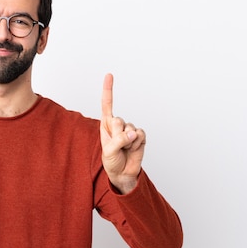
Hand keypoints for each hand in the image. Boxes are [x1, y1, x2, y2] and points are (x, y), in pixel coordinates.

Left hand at [100, 73, 145, 193]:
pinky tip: (133, 148)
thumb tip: (133, 133)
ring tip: (124, 149)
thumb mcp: (109, 151)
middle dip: (117, 135)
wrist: (123, 172)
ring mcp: (130, 129)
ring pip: (130, 129)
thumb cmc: (111, 160)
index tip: (109, 74)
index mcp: (106, 124)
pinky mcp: (140, 136)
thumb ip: (118, 140)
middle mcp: (118, 124)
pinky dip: (137, 143)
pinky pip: (140, 135)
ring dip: (127, 142)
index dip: (108, 89)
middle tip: (117, 146)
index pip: (107, 104)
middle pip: (118, 120)